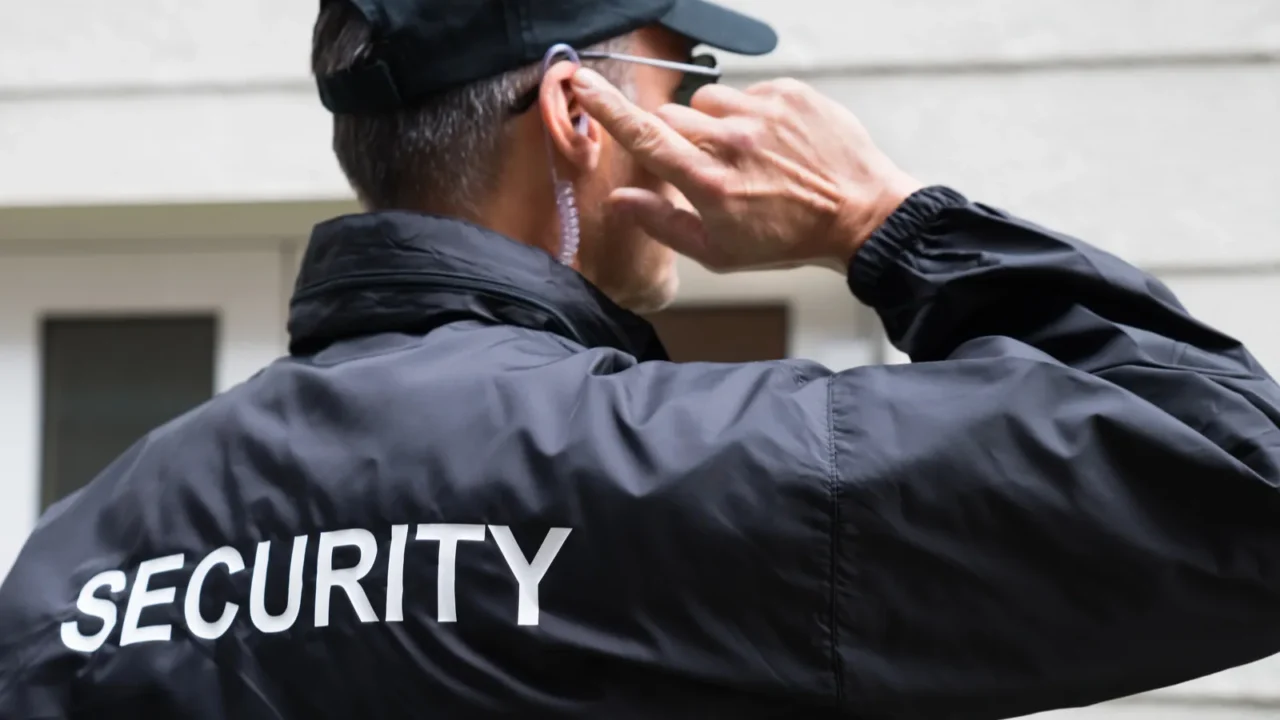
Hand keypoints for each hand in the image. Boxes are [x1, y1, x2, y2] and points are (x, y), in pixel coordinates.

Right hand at [571, 69, 922, 273]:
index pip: (644, 136)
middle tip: (704, 166)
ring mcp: (763, 113)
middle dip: (675, 138)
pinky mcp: (789, 93)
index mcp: (709, 183)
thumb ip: (662, 223)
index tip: (582, 82)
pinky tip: (772, 144)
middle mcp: (732, 142)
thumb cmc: (786, 240)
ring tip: (744, 155)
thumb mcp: (718, 252)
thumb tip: (618, 201)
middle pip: (671, 118)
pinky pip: (747, 92)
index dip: (607, 109)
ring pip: (707, 102)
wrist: (860, 216)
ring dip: (713, 124)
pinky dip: (750, 114)